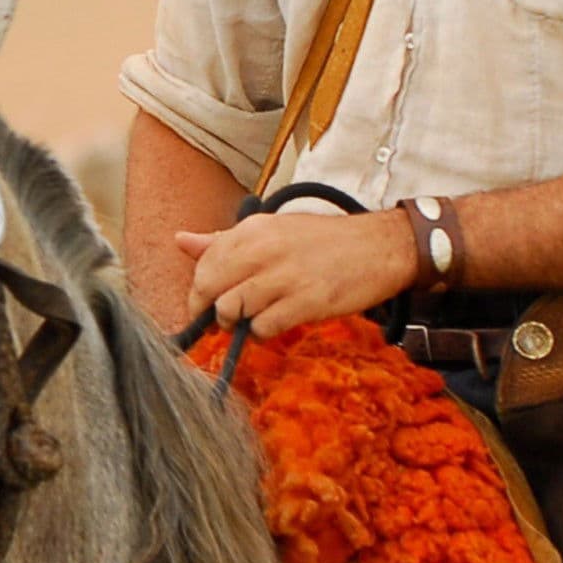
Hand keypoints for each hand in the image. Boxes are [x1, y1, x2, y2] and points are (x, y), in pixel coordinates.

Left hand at [177, 210, 415, 337]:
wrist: (381, 247)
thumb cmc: (324, 241)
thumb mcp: (273, 229)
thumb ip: (224, 241)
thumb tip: (180, 242)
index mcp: (252, 229)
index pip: (204, 264)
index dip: (199, 290)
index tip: (204, 303)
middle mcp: (263, 249)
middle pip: (210, 289)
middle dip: (210, 310)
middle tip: (222, 319)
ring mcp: (284, 276)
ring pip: (232, 310)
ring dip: (236, 323)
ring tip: (253, 319)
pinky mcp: (306, 302)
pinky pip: (263, 327)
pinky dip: (261, 333)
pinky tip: (273, 326)